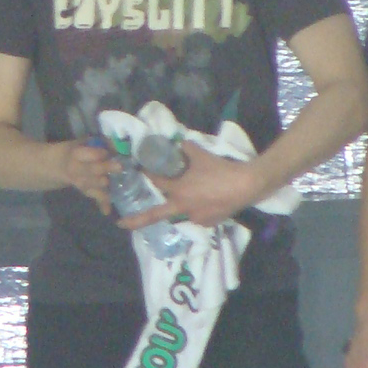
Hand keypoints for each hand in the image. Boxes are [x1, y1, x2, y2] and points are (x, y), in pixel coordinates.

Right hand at [60, 141, 119, 214]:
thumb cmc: (77, 151)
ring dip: (103, 186)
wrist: (58, 165)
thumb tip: (119, 144)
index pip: (87, 154)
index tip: (109, 152)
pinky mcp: (86, 191)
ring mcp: (80, 182)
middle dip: (104, 168)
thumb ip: (100, 143)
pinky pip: (94, 197)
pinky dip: (101, 204)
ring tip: (116, 186)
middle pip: (90, 170)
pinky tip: (107, 211)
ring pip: (92, 185)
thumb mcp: (84, 142)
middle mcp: (76, 169)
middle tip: (119, 167)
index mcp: (76, 154)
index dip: (99, 153)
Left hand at [119, 143, 260, 231]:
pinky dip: (198, 208)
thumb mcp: (202, 154)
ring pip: (182, 211)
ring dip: (182, 204)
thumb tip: (181, 143)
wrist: (246, 185)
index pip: (157, 182)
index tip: (143, 170)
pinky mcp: (209, 223)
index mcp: (178, 191)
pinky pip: (198, 216)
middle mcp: (183, 207)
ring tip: (195, 194)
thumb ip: (187, 149)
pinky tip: (208, 200)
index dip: (150, 174)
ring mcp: (196, 218)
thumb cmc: (221, 169)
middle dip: (136, 220)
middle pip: (156, 214)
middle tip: (121, 224)